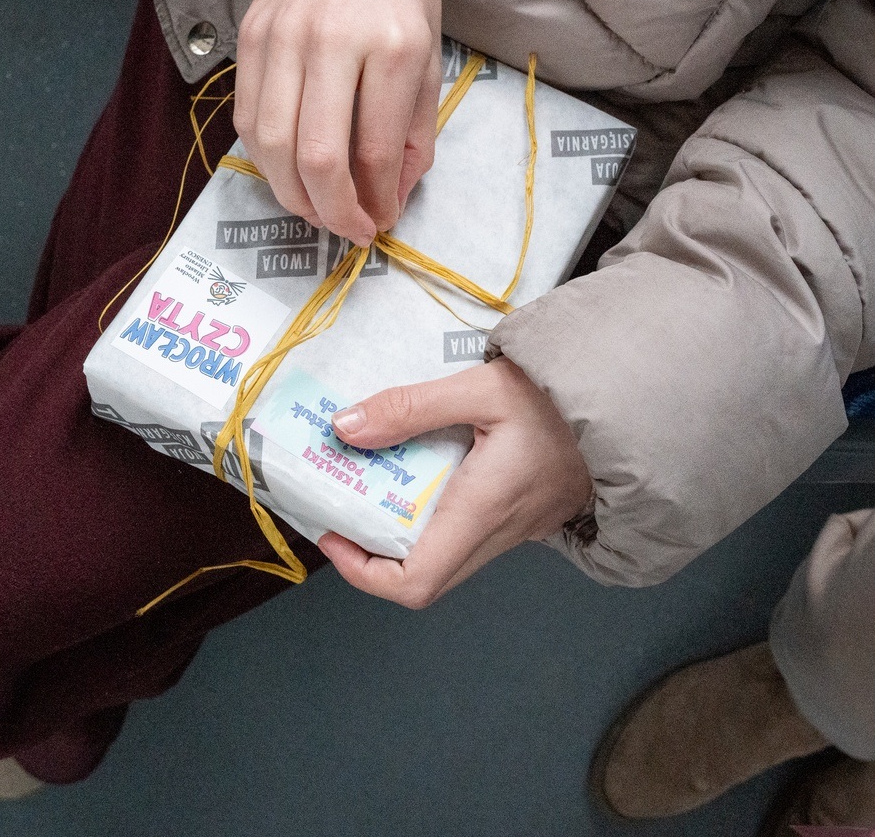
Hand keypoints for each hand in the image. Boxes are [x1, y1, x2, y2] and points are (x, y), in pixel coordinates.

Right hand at [234, 0, 441, 246]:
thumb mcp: (430, 58)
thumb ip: (413, 134)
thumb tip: (389, 199)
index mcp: (393, 47)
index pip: (373, 152)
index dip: (373, 203)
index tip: (378, 224)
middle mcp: (332, 42)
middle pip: (315, 157)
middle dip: (329, 211)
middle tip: (344, 229)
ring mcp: (282, 39)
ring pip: (271, 146)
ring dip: (291, 194)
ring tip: (314, 208)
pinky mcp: (249, 38)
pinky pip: (246, 119)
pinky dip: (265, 159)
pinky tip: (287, 170)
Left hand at [318, 357, 592, 607]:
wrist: (636, 399)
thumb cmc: (563, 396)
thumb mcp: (482, 387)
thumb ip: (411, 408)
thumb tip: (345, 428)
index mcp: (483, 511)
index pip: (416, 583)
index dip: (363, 572)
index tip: (333, 534)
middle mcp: (499, 532)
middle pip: (426, 578)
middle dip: (374, 552)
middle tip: (345, 504)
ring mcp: (517, 528)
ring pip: (447, 555)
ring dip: (403, 531)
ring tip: (374, 480)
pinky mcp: (527, 513)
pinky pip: (470, 532)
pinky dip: (433, 514)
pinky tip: (421, 468)